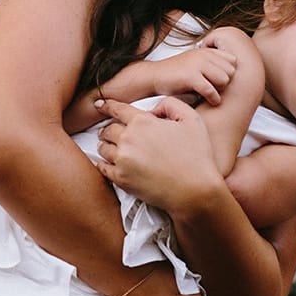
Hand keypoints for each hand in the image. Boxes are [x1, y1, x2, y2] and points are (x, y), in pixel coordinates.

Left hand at [94, 97, 226, 216]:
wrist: (194, 191)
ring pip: (102, 148)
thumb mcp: (191, 119)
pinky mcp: (121, 179)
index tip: (98, 105)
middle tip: (110, 132)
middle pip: (108, 130)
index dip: (106, 105)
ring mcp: (122, 160)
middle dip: (108, 129)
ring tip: (110, 148)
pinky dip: (102, 163)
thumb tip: (153, 108)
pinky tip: (105, 163)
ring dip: (105, 145)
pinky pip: (102, 168)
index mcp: (143, 122)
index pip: (117, 109)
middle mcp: (128, 139)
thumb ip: (171, 104)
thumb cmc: (196, 155)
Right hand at [145, 36, 238, 106]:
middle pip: (231, 71)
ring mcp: (197, 65)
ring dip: (220, 90)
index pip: (233, 61)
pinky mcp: (190, 76)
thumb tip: (232, 75)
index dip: (229, 73)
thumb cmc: (176, 74)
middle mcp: (203, 55)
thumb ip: (212, 64)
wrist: (154, 76)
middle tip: (216, 89)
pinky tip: (210, 101)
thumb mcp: (195, 63)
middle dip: (226, 82)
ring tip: (212, 94)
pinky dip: (213, 98)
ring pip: (224, 80)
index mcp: (206, 51)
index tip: (221, 82)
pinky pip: (211, 89)